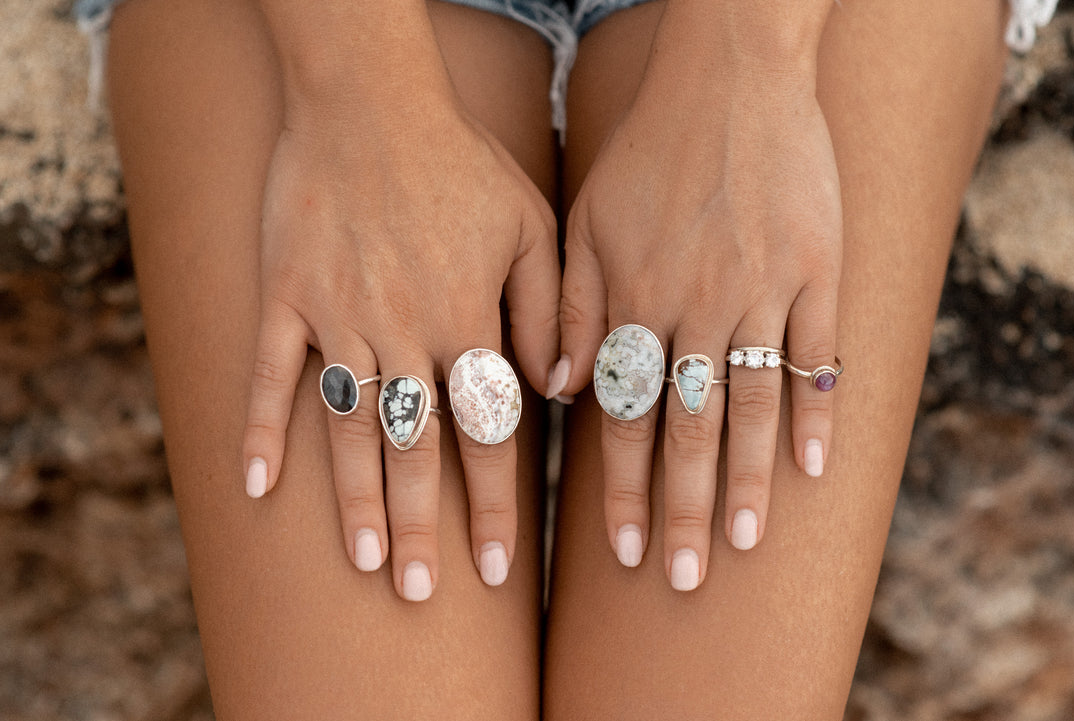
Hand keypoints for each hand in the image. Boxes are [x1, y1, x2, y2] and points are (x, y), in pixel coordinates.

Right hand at [240, 88, 559, 601]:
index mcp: (466, 319)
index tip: (497, 566)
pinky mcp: (285, 296)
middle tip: (424, 590)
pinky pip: (267, 373)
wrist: (368, 100)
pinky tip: (254, 486)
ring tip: (366, 560)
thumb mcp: (529, 224)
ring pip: (350, 427)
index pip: (487, 432)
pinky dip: (258, 429)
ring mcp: (337, 316)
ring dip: (357, 499)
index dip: (494, 503)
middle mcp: (403, 331)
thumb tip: (555, 389)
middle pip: (418, 448)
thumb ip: (546, 309)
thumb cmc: (458, 160)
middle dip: (426, 524)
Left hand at [559, 20, 841, 589]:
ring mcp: (761, 290)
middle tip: (686, 576)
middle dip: (684, 509)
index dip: (620, 487)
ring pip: (751, 404)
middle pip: (688, 428)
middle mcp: (695, 307)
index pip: (622, 415)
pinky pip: (818, 353)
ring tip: (746, 542)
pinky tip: (816, 467)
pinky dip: (817, 412)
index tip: (623, 550)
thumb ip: (568, 308)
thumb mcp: (584, 220)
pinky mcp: (817, 269)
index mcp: (635, 300)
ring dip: (750, 481)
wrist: (732, 75)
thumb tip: (557, 391)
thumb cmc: (648, 151)